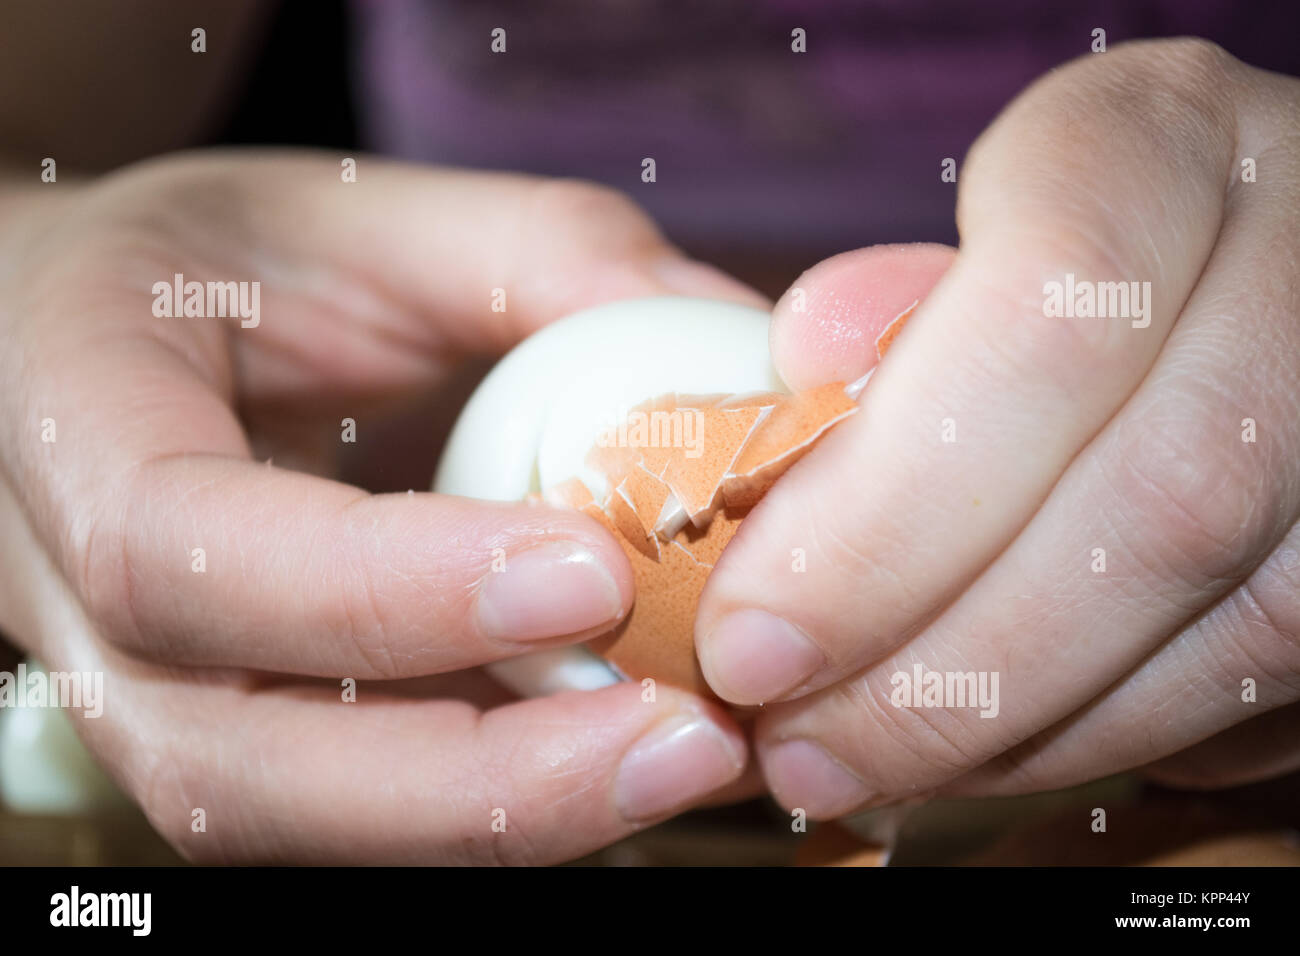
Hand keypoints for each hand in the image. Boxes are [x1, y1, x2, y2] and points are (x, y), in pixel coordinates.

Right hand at [0, 152, 758, 860]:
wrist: (90, 345)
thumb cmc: (214, 268)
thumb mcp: (355, 214)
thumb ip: (538, 256)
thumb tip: (739, 348)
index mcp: (68, 430)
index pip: (181, 554)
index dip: (382, 589)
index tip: (590, 573)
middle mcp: (81, 614)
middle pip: (234, 772)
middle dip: (477, 784)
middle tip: (686, 735)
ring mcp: (157, 704)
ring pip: (307, 828)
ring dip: (512, 818)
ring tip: (694, 756)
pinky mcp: (246, 742)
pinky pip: (365, 814)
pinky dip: (509, 802)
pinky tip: (636, 751)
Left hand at [694, 39, 1299, 815]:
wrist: (1240, 275)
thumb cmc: (1055, 252)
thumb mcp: (959, 236)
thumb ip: (889, 309)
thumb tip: (804, 366)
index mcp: (1160, 144)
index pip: (1044, 321)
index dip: (884, 513)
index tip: (750, 637)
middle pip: (1159, 501)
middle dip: (946, 666)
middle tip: (797, 745)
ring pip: (1244, 624)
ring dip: (1024, 731)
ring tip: (868, 766)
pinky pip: (1273, 680)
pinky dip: (1112, 739)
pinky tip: (985, 750)